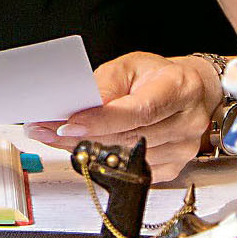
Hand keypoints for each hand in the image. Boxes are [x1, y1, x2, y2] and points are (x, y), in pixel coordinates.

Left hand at [27, 51, 220, 181]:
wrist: (189, 93)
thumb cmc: (157, 76)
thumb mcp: (129, 66)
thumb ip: (105, 85)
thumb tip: (79, 107)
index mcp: (179, 88)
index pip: (139, 110)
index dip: (103, 120)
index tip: (71, 123)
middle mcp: (186, 121)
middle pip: (129, 138)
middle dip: (82, 136)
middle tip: (46, 129)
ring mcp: (183, 149)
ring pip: (127, 158)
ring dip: (87, 150)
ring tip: (56, 137)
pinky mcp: (174, 168)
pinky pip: (132, 171)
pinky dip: (103, 161)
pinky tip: (82, 149)